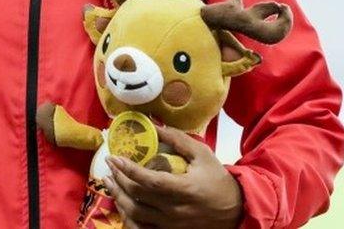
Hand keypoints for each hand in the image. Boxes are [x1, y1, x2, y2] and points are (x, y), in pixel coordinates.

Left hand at [104, 125, 242, 228]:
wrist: (234, 210)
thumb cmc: (217, 179)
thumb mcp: (202, 154)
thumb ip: (178, 140)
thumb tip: (154, 126)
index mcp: (184, 188)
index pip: (150, 181)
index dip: (129, 170)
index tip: (114, 157)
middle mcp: (175, 209)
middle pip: (138, 197)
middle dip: (119, 179)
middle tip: (110, 165)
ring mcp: (171, 224)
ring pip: (136, 214)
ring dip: (119, 197)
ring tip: (109, 181)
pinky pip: (142, 228)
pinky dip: (128, 217)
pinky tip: (121, 204)